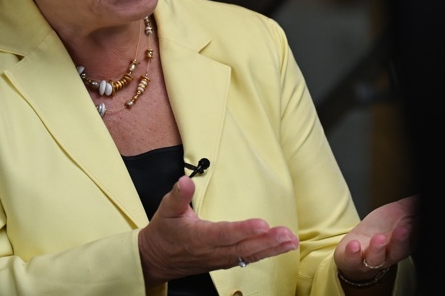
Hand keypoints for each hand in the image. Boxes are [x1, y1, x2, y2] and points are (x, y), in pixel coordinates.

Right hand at [137, 175, 297, 287]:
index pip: (224, 234)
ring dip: (271, 249)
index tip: (262, 224)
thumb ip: (178, 195)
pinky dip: (265, 254)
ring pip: (248, 256)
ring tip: (290, 241)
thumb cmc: (163, 233)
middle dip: (266, 242)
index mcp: (198, 237)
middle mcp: (211, 252)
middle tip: (286, 235)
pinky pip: (247, 260)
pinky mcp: (224, 262)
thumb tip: (185, 181)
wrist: (155, 260)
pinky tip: (280, 248)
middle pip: (242, 248)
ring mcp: (219, 260)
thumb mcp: (166, 210)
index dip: (243, 230)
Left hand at [333, 195, 416, 282]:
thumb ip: (412, 206)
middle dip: (400, 241)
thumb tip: (420, 199)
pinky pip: (352, 260)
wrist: (356, 248)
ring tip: (379, 238)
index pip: (412, 239)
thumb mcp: (400, 213)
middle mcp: (389, 254)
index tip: (415, 220)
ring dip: (377, 248)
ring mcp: (370, 259)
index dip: (414, 232)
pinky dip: (352, 253)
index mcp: (404, 243)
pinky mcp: (353, 260)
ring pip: (376, 257)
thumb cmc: (381, 229)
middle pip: (398, 251)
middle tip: (403, 230)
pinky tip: (354, 245)